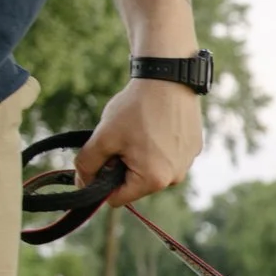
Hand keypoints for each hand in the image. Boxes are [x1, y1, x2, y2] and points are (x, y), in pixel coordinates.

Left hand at [77, 77, 202, 207]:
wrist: (168, 77)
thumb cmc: (136, 108)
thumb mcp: (103, 137)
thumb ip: (87, 165)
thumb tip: (82, 184)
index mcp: (154, 180)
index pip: (117, 198)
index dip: (102, 181)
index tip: (103, 157)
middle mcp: (175, 177)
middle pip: (136, 184)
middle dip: (124, 166)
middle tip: (123, 138)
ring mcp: (187, 162)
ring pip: (153, 169)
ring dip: (142, 156)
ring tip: (141, 128)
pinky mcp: (194, 147)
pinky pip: (169, 156)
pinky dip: (159, 145)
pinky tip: (157, 123)